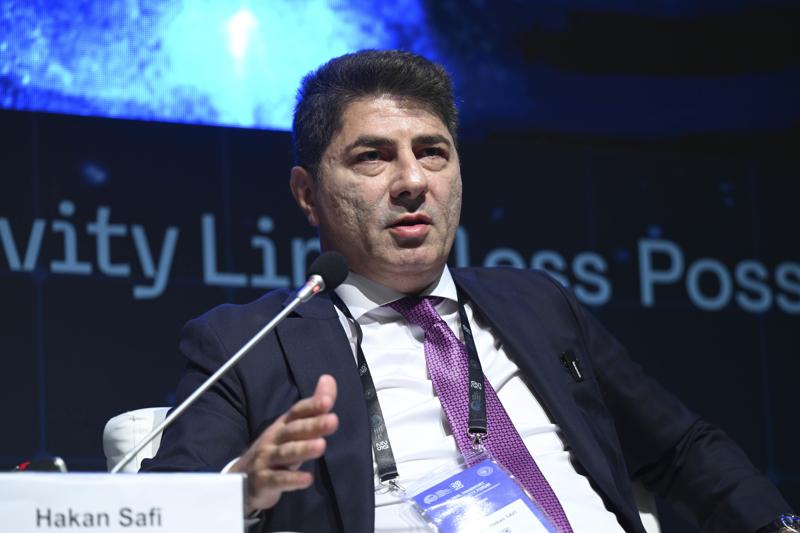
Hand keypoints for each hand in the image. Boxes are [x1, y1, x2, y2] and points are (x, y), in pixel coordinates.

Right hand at [229, 374, 338, 513]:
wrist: (241, 482)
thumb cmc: (274, 450)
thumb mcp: (292, 429)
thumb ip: (313, 408)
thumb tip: (328, 378)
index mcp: (282, 425)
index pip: (297, 412)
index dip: (312, 406)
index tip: (328, 401)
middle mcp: (273, 439)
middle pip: (294, 430)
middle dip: (313, 425)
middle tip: (333, 421)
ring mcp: (266, 460)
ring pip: (286, 453)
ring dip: (303, 449)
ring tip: (321, 446)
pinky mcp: (263, 482)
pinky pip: (278, 480)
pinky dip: (292, 480)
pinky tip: (308, 479)